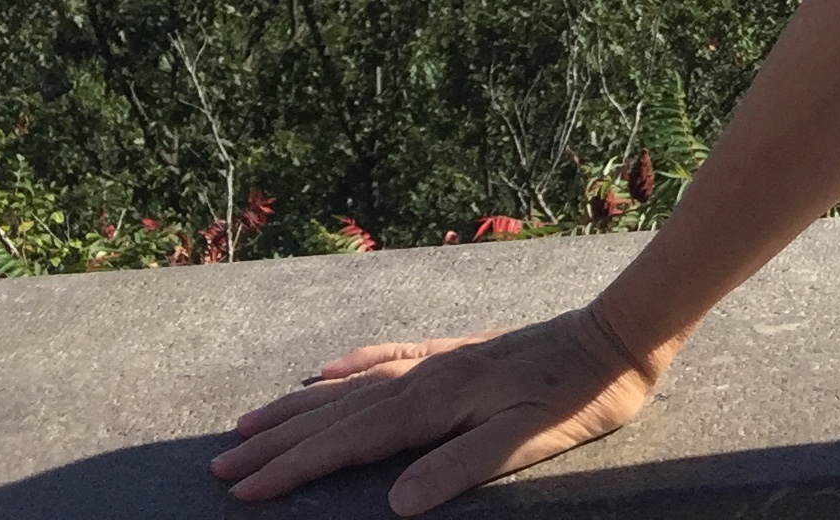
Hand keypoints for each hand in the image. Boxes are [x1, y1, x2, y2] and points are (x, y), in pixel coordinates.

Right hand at [210, 305, 672, 511]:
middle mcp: (426, 375)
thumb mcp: (528, 441)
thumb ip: (461, 467)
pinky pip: (387, 356)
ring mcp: (440, 359)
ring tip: (250, 423)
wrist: (619, 336)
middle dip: (276, 442)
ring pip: (351, 385)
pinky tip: (328, 372)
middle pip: (335, 413)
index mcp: (435, 403)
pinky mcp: (459, 350)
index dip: (293, 468)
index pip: (349, 442)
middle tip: (220, 464)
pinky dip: (350, 367)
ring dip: (299, 407)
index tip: (242, 490)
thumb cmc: (580, 398)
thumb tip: (396, 504)